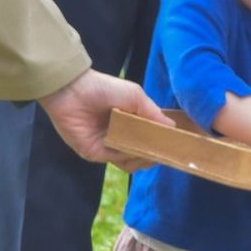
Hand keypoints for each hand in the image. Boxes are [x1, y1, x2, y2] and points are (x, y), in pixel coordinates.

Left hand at [38, 69, 173, 172]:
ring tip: (152, 150)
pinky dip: (129, 157)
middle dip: (156, 153)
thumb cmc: (104, 89)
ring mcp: (108, 146)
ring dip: (144, 158)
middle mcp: (121, 136)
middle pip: (143, 153)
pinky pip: (117, 161)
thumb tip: (173, 127)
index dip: (163, 142)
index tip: (176, 144)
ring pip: (132, 161)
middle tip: (167, 150)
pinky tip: (137, 149)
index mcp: (131, 122)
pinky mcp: (95, 153)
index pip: (151, 137)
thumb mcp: (135, 96)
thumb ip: (153, 114)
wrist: (73, 91)